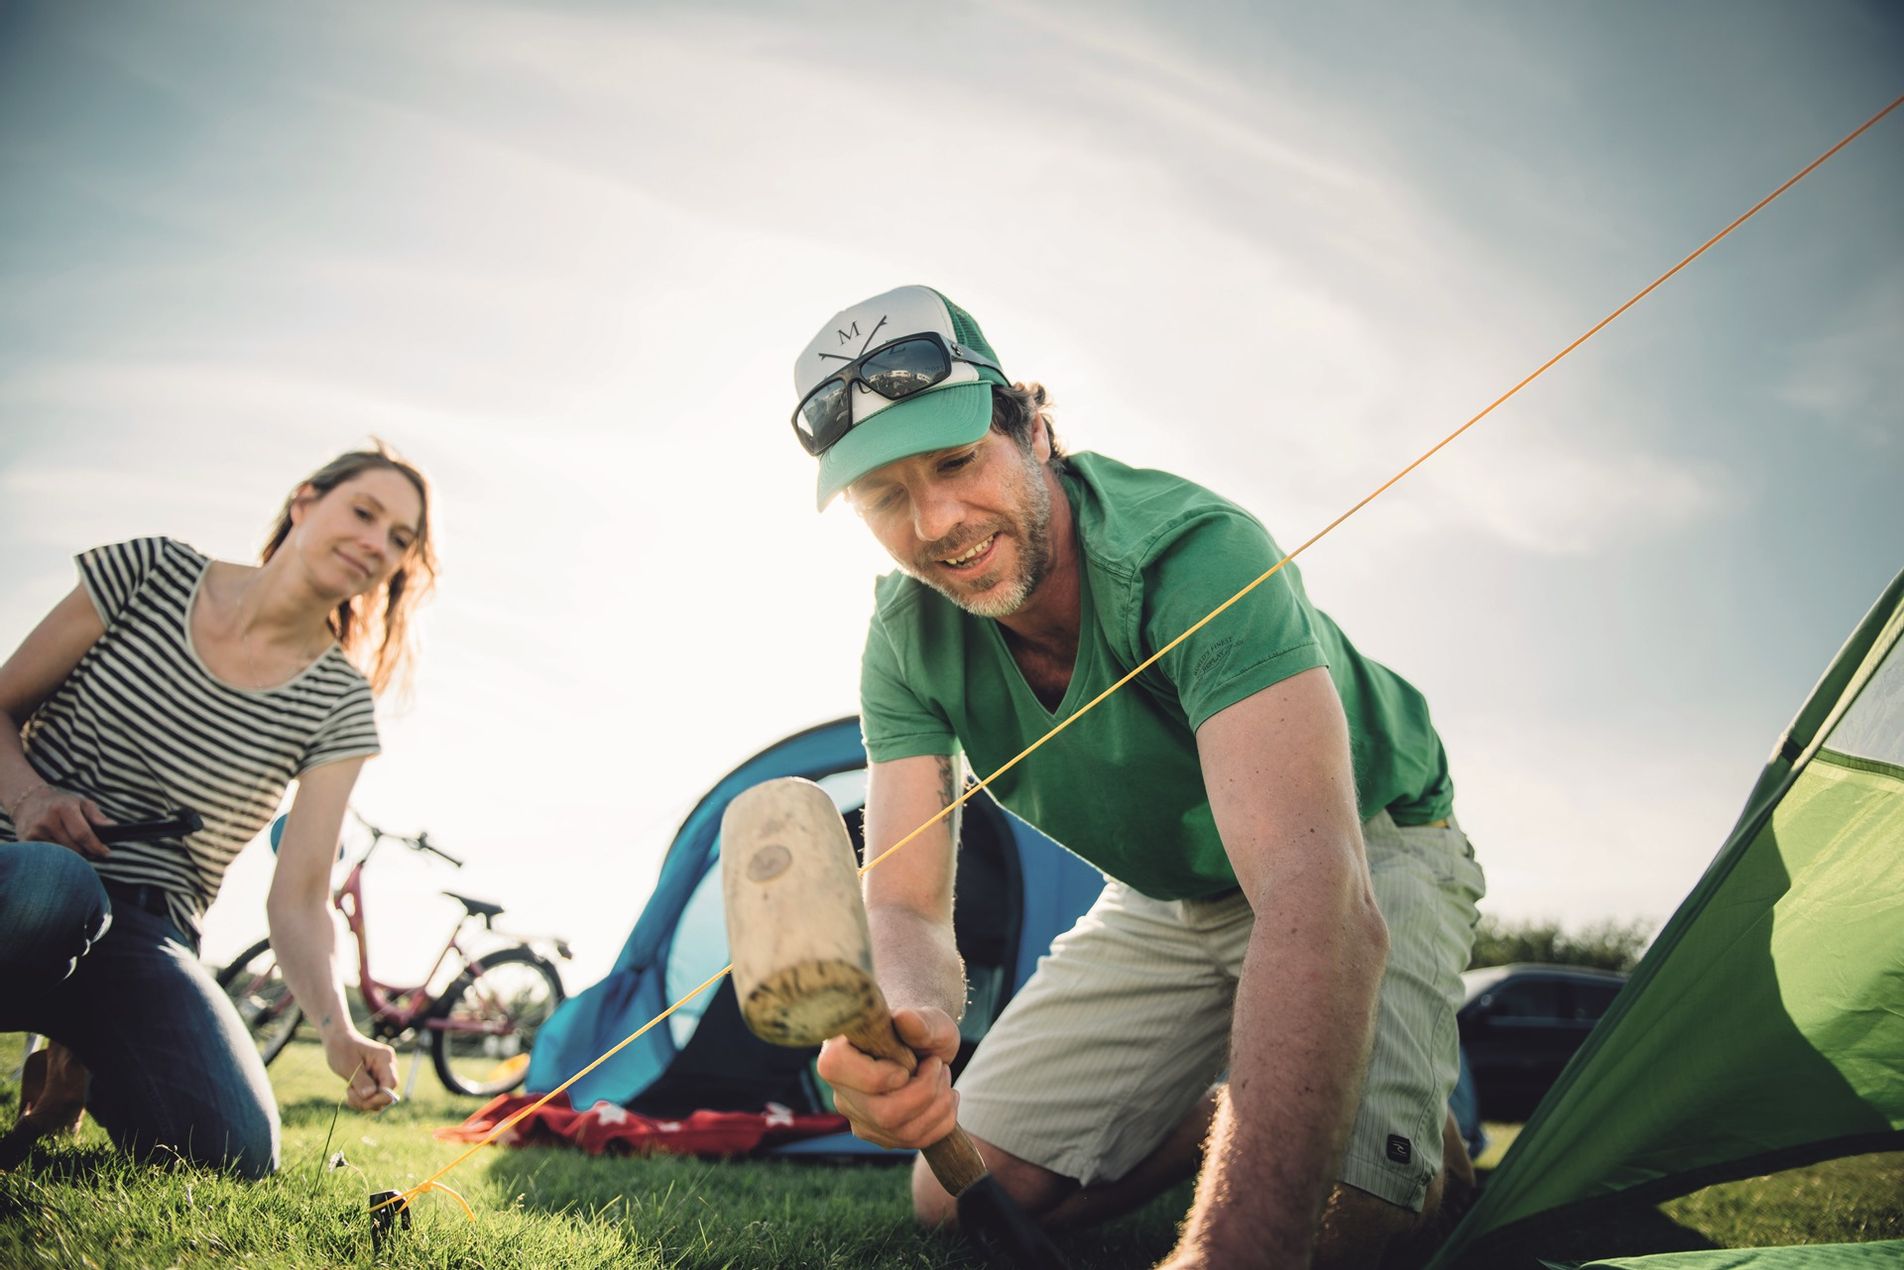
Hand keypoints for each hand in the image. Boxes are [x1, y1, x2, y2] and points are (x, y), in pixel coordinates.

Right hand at [7, 784, 111, 859]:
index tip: (106, 853)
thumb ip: (96, 815)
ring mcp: (35, 831)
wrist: (29, 801)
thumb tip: (112, 826)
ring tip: (81, 852)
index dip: (95, 846)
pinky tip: (64, 852)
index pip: (82, 834)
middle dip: (87, 852)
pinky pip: (49, 855)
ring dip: (73, 856)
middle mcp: (47, 820)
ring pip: (61, 853)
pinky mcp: (26, 841)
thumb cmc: (61, 803)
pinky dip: (59, 855)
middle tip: (95, 854)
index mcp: (63, 808)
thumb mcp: (81, 802)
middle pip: (73, 847)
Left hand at [323, 1030, 398, 1111]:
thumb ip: (361, 1081)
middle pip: (387, 1094)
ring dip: (364, 1102)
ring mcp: (383, 1074)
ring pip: (380, 1099)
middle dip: (368, 1100)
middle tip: (349, 1094)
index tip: (362, 1099)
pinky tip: (351, 1092)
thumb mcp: (349, 1065)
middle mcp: (388, 1067)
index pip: (391, 1084)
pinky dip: (362, 1100)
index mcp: (385, 1059)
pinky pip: (374, 1097)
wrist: (338, 1040)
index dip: (380, 1097)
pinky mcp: (376, 1080)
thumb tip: (369, 1096)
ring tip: (349, 1092)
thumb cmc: (343, 1048)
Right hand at [816, 1006, 960, 1150]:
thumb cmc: (919, 1027)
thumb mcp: (927, 1019)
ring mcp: (860, 1118)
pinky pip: (915, 1142)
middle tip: (939, 1065)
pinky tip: (945, 1097)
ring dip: (939, 1105)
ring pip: (904, 1132)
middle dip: (926, 1091)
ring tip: (944, 1077)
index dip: (888, 1073)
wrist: (922, 1045)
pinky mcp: (880, 1135)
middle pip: (885, 1114)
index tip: (912, 1059)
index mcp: (837, 1054)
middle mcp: (842, 1092)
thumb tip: (905, 1018)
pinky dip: (942, 1120)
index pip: (845, 1074)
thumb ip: (918, 1021)